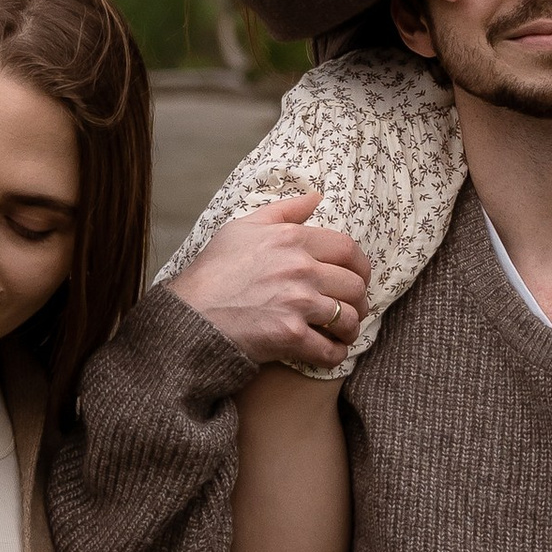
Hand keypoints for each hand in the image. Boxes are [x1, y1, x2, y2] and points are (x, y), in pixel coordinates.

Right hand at [169, 191, 371, 370]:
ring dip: (350, 329)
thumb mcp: (242, 228)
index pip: (347, 248)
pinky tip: (330, 352)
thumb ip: (283, 211)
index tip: (360, 278)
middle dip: (359, 300)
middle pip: (354, 285)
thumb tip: (316, 197)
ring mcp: (298, 302)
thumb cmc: (212, 272)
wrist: (189, 316)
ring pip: (348, 318)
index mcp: (291, 238)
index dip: (361, 266)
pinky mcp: (291, 335)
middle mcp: (300, 268)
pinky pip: (330, 349)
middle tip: (353, 309)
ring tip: (342, 333)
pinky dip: (335, 354)